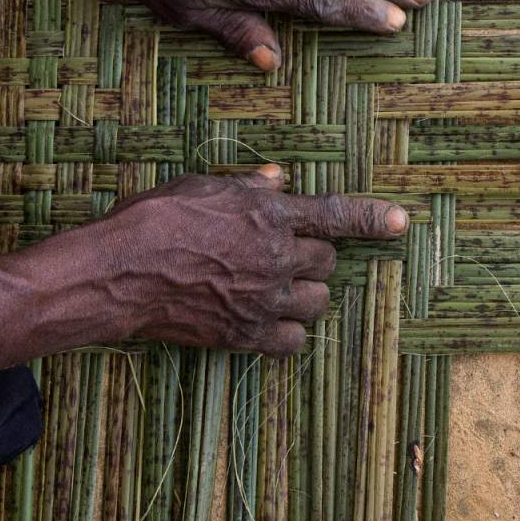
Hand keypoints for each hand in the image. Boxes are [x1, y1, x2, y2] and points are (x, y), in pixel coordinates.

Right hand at [15, 165, 407, 354]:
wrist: (118, 273)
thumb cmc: (154, 220)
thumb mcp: (203, 187)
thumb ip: (248, 187)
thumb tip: (278, 180)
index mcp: (267, 214)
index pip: (335, 214)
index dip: (373, 218)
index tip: (401, 222)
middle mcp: (275, 257)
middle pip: (328, 261)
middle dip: (314, 256)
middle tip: (282, 253)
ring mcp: (263, 299)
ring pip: (318, 301)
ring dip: (306, 294)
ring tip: (275, 287)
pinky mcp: (246, 335)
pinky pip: (293, 340)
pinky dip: (288, 331)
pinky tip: (269, 320)